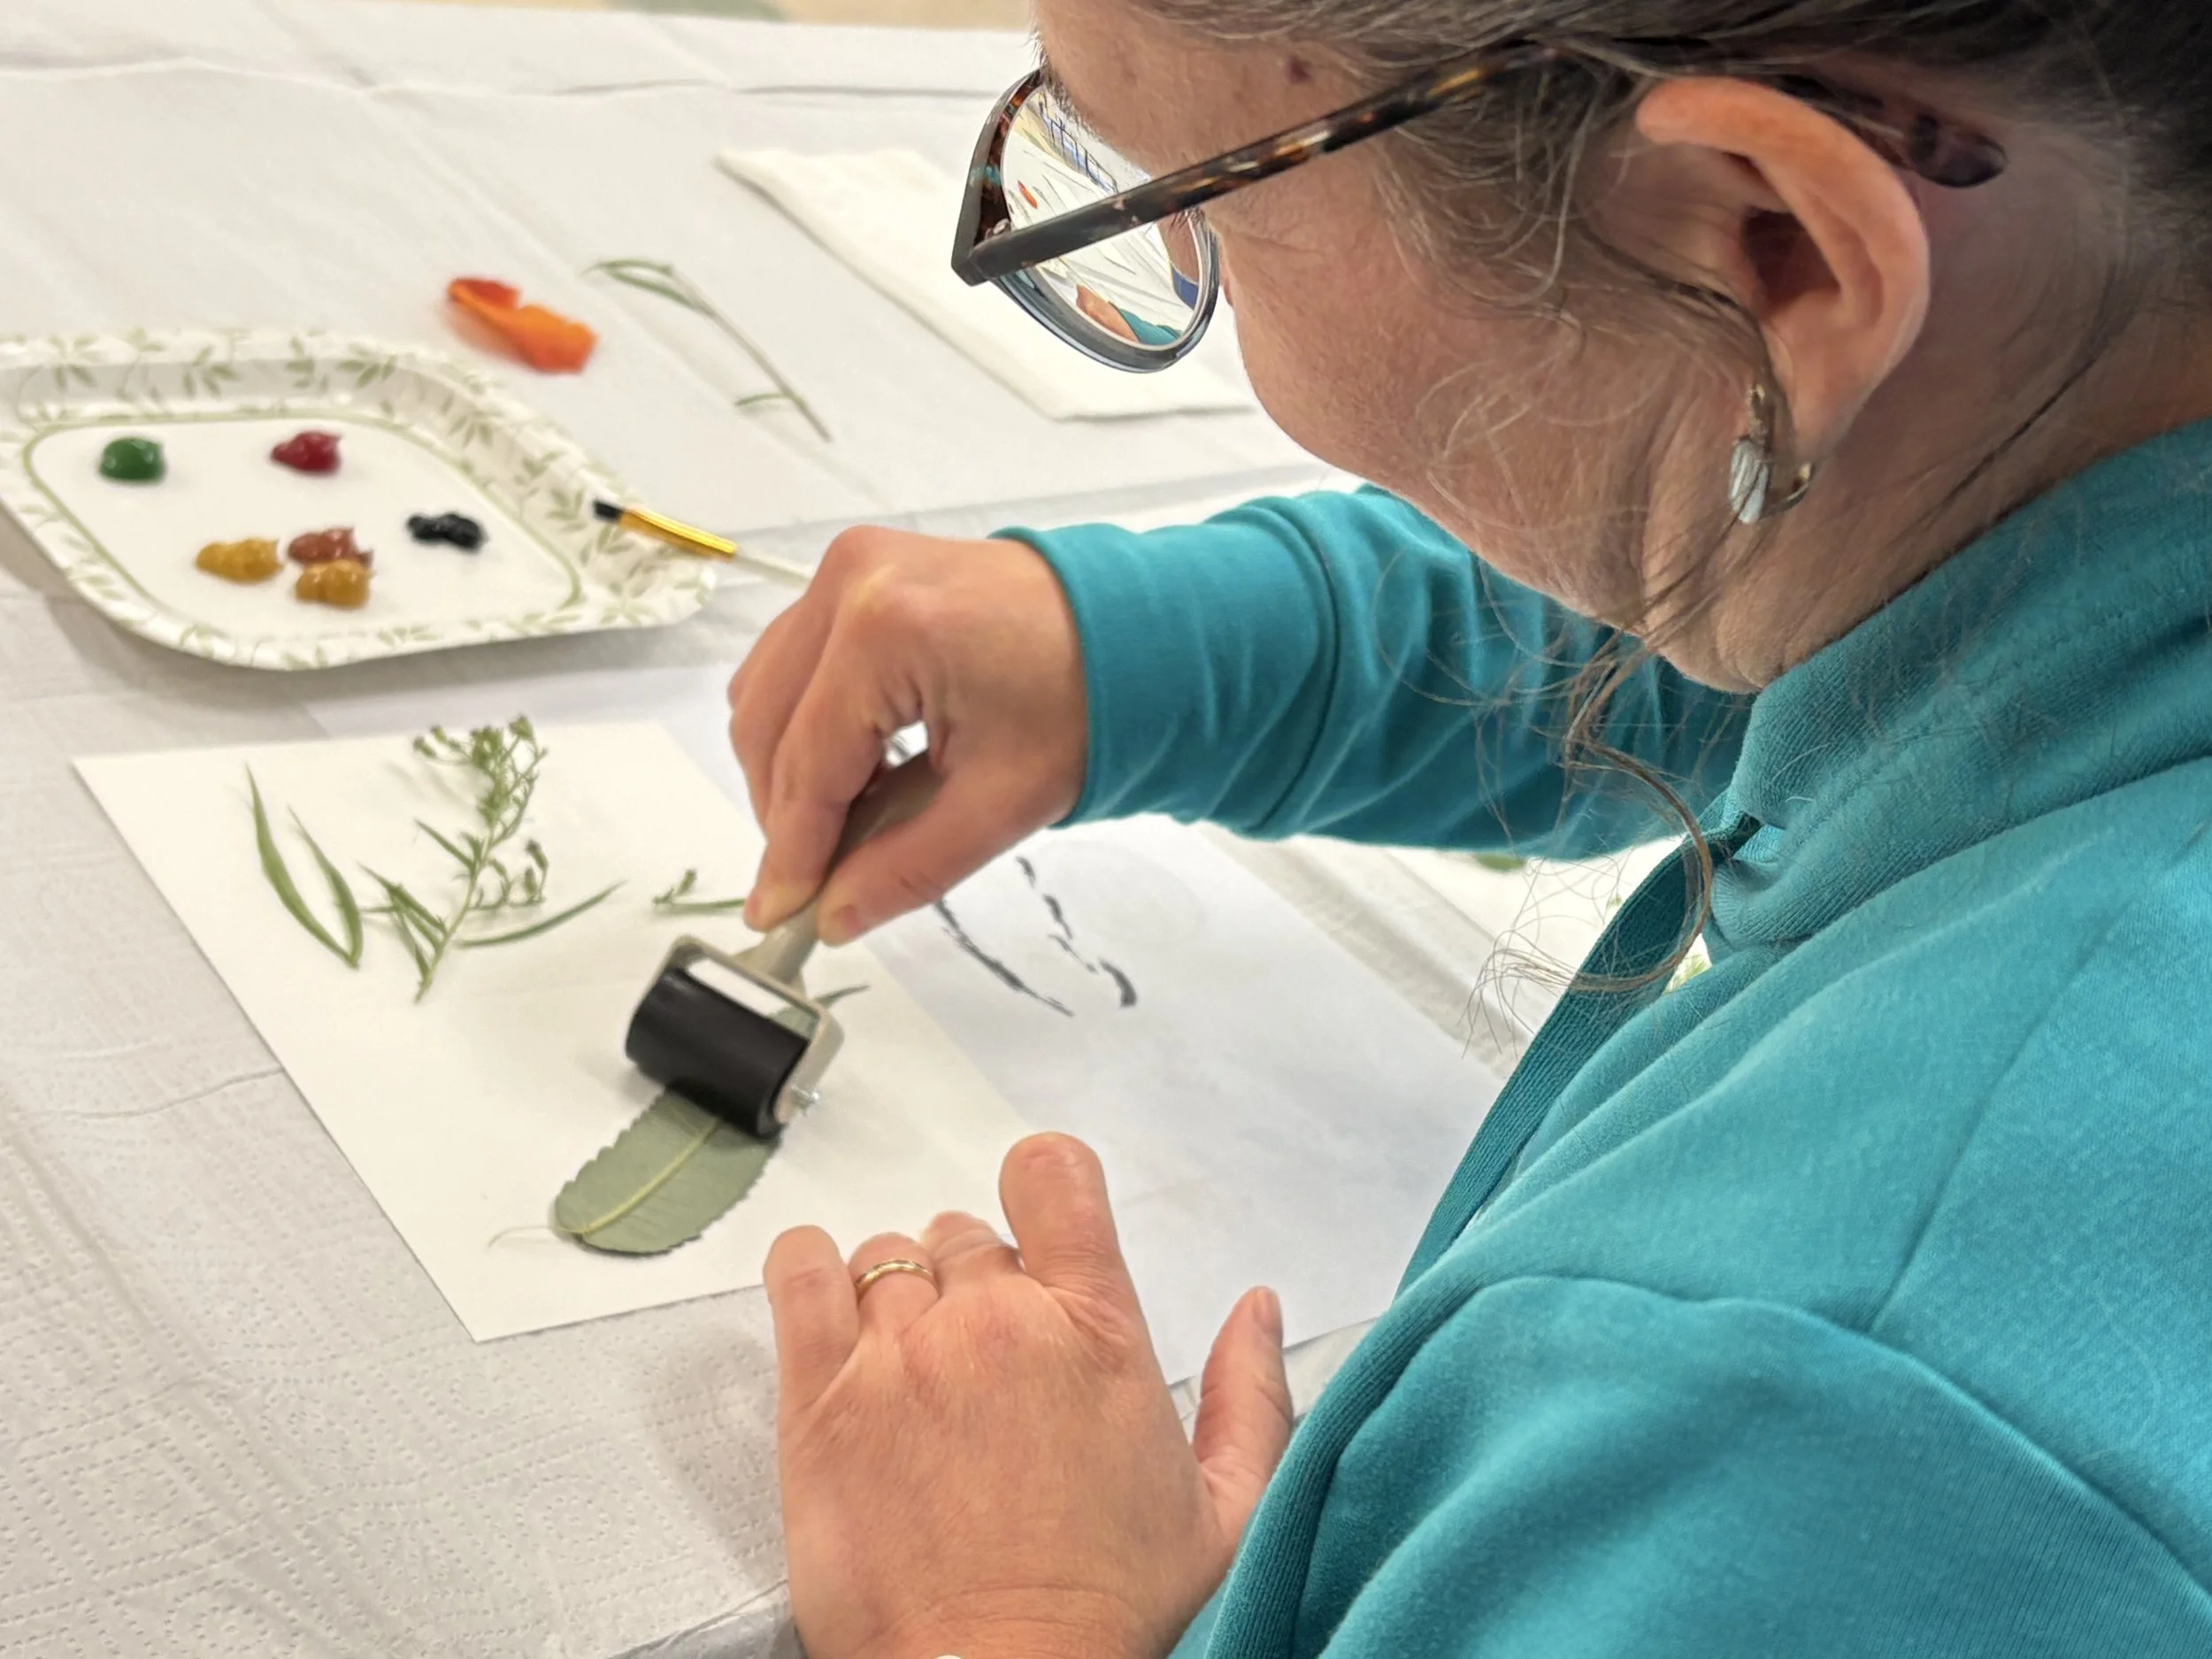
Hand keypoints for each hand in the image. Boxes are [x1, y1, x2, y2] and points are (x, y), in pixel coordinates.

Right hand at [729, 527, 1088, 943]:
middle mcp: (851, 581)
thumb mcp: (1001, 803)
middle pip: (766, 726)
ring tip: (849, 822)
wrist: (1137, 627)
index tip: (780, 913)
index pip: (808, 765)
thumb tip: (834, 916)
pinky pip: (791, 660)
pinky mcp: (856, 569)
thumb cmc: (1087, 697)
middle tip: (815, 882)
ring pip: (765, 692)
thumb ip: (905, 868)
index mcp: (885, 631)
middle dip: (785, 812)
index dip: (791, 851)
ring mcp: (848, 565)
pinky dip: (807, 721)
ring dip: (789, 767)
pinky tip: (856, 767)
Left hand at [766, 1134, 1292, 1658]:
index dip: (1042, 1187)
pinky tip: (822, 1303)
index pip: (1053, 1174)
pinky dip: (805, 1268)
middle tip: (983, 1373)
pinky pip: (798, 1273)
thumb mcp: (1224, 1515)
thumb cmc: (1108, 1619)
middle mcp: (995, 1323)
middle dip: (974, 1288)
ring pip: (885, 1258)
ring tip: (911, 1376)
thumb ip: (1250, 1395)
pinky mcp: (818, 1401)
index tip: (1037, 1230)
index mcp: (1095, 1330)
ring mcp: (900, 1356)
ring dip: (896, 1299)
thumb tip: (1259, 1306)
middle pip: (965, 1235)